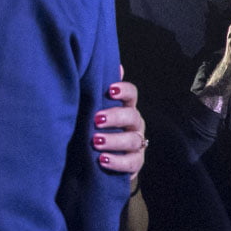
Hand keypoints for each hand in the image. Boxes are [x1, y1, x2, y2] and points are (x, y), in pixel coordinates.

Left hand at [93, 70, 146, 190]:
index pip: (131, 95)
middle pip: (132, 116)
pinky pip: (132, 162)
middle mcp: (134, 125)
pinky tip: (102, 160)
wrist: (96, 161)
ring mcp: (137, 144)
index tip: (110, 90)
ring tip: (95, 141)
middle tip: (96, 119)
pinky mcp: (135, 163)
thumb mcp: (93, 110)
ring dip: (114, 140)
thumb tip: (112, 67)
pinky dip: (117, 162)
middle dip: (116, 117)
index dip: (124, 91)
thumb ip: (97, 92)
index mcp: (125, 108)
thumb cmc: (94, 130)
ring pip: (133, 140)